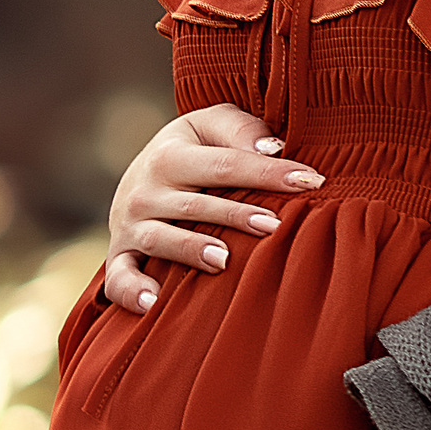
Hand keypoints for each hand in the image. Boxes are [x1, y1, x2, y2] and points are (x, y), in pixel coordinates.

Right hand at [101, 104, 323, 314]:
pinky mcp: (120, 255)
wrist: (137, 175)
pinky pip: (119, 277)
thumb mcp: (209, 126)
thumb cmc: (191, 151)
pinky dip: (131, 290)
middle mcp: (146, 190)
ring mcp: (130, 226)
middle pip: (196, 205)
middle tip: (275, 225)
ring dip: (191, 250)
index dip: (268, 172)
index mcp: (171, 155)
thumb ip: (240, 129)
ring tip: (224, 260)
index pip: (226, 164)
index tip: (311, 181)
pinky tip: (153, 303)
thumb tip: (272, 149)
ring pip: (162, 240)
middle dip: (236, 215)